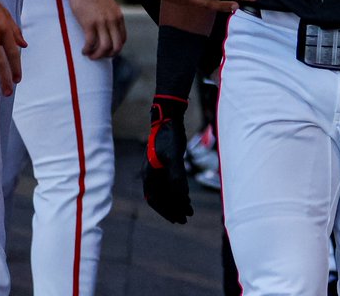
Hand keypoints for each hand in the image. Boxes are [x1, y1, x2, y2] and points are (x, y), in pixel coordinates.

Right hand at [56, 0, 125, 58]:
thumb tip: (107, 29)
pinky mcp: (89, 23)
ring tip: (90, 55)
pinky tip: (83, 50)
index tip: (107, 51)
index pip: (122, 39)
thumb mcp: (108, 5)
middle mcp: (113, 21)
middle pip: (116, 46)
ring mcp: (102, 22)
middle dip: (108, 55)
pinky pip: (91, 43)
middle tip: (99, 56)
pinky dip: (88, 50)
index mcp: (118, 17)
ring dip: (97, 55)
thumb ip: (110, 16)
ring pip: (105, 47)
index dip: (115, 49)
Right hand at [143, 95, 193, 223]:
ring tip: (190, 210)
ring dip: (177, 202)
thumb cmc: (169, 136)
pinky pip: (170, 184)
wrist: (169, 119)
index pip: (155, 200)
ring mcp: (158, 170)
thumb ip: (176, 176)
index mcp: (149, 175)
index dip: (166, 211)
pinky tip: (187, 197)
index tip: (177, 219)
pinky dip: (178, 192)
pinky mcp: (166, 165)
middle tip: (185, 219)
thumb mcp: (174, 156)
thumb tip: (181, 196)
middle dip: (172, 209)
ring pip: (166, 192)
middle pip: (161, 198)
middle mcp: (152, 175)